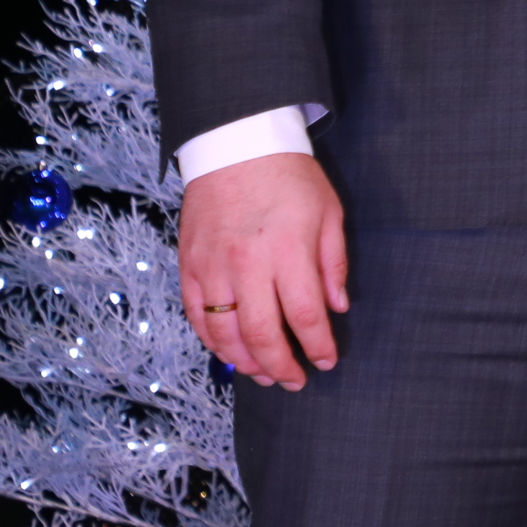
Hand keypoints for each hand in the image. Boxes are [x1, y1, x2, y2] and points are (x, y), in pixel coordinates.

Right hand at [178, 152, 347, 389]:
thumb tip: (339, 308)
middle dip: (280, 366)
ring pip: (223, 334)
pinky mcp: (188, 266)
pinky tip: (229, 352)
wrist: (236, 145)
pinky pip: (195, 316)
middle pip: (261, 334)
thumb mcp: (329, 213)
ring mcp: (212, 268)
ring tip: (264, 374)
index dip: (318, 346)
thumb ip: (334, 264)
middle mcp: (247, 266)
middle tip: (295, 381)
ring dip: (243, 362)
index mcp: (288, 252)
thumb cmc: (291, 178)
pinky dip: (212, 341)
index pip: (304, 315)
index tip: (328, 361)